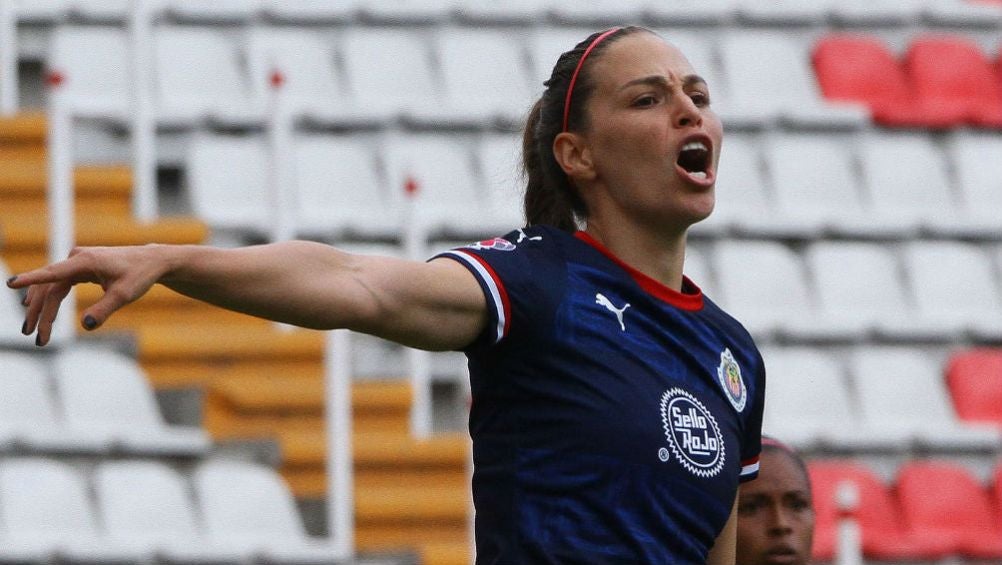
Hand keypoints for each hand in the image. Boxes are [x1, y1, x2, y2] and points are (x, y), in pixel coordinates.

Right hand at [6, 245, 165, 345]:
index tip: (10, 284)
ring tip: (35, 331)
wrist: (153, 261)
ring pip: (52, 286)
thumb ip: (104, 309)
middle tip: (33, 335)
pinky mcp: (81, 268)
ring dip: (42, 308)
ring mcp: (77, 262)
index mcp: (85, 261)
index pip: (52, 273)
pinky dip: (50, 299)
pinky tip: (39, 312)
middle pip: (49, 286)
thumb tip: (85, 326)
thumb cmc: (140, 275)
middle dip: (39, 311)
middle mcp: (77, 259)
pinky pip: (59, 284)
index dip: (30, 279)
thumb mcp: (124, 295)